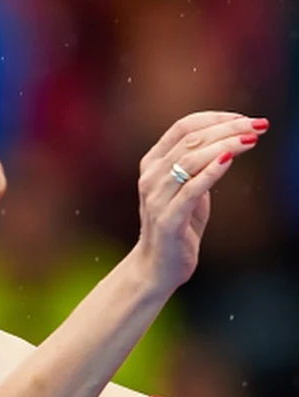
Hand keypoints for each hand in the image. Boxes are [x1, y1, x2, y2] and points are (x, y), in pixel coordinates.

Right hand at [132, 111, 267, 289]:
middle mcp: (150, 178)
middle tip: (258, 125)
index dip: (215, 118)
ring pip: (191, 160)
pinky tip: (230, 160)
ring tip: (251, 140)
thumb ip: (200, 164)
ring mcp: (156, 199)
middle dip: (228, 128)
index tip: (244, 119)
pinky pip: (191, 190)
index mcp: (152, 164)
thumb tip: (233, 138)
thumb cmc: (177, 225)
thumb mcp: (187, 187)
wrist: (158, 266)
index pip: (182, 128)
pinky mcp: (168, 220)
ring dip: (225, 145)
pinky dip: (211, 172)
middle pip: (191, 140)